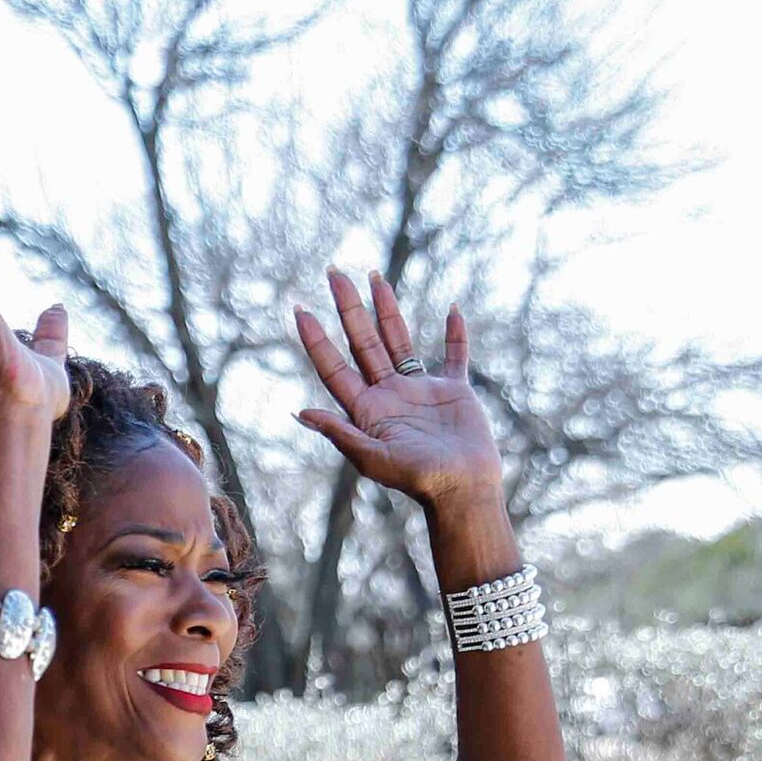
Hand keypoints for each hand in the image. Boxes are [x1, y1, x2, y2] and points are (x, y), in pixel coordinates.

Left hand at [294, 269, 503, 513]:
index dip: (316, 339)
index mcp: (366, 408)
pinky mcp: (454, 391)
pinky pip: (454, 355)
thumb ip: (339, 432)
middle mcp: (389, 393)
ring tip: (375, 276)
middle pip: (363, 342)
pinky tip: (452, 309)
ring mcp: (421, 389)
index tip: (300, 308)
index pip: (334, 366)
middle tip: (333, 272)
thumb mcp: (371, 457)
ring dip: (387, 309)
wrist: (462, 488)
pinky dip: (454, 334)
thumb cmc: (416, 479)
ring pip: (399, 339)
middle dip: (348, 307)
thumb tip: (299, 412)